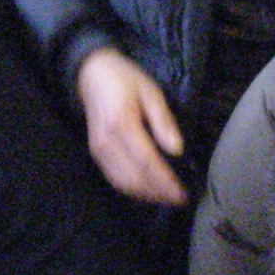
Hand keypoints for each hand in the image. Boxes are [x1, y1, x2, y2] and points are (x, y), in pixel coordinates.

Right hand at [75, 47, 185, 205]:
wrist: (91, 75)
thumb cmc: (125, 80)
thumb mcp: (151, 92)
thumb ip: (163, 121)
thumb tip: (177, 150)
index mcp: (122, 123)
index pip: (146, 161)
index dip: (165, 181)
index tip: (183, 193)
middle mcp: (106, 142)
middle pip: (134, 178)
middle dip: (158, 193)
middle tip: (180, 199)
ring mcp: (98, 151)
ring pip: (123, 183)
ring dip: (147, 195)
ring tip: (168, 198)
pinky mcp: (96, 155)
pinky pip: (115, 179)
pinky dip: (134, 190)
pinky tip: (149, 191)